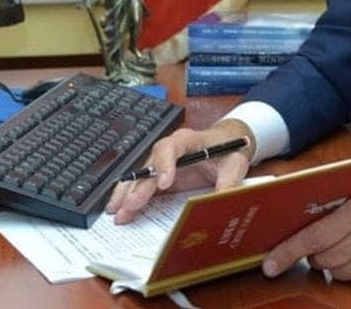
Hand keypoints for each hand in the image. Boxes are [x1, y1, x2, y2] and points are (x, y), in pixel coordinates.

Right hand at [106, 119, 253, 224]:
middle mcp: (171, 149)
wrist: (227, 144)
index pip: (171, 147)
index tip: (164, 183)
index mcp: (189, 140)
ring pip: (141, 175)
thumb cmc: (230, 149)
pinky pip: (143, 184)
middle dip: (139, 186)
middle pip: (150, 165)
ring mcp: (163, 162)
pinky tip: (119, 207)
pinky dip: (130, 196)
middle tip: (130, 206)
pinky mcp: (161, 175)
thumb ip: (229, 183)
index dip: (165, 164)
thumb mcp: (235, 166)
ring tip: (116, 211)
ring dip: (127, 193)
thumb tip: (223, 203)